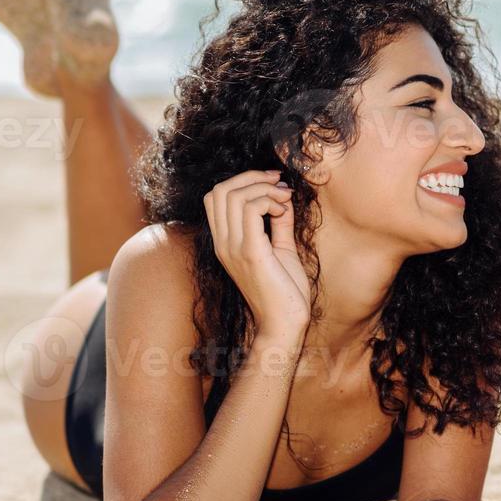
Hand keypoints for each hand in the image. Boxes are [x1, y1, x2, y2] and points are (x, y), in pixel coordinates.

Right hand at [203, 170, 308, 338]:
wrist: (285, 323)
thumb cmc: (285, 291)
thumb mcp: (282, 249)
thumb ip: (279, 224)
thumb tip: (283, 199)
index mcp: (225, 242)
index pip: (215, 197)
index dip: (242, 181)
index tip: (274, 183)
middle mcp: (223, 244)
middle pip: (219, 190)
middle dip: (251, 177)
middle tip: (279, 183)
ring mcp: (233, 248)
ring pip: (234, 195)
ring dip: (264, 188)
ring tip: (285, 200)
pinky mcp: (250, 252)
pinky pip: (250, 210)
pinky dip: (269, 201)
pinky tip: (283, 210)